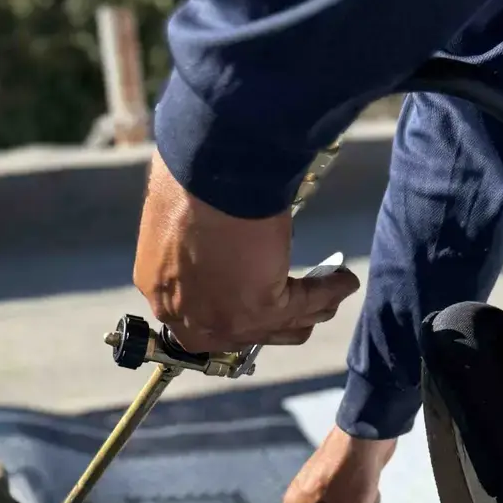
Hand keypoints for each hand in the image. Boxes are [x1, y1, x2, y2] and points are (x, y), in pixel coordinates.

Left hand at [134, 150, 359, 354]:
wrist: (208, 168)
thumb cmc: (188, 176)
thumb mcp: (179, 218)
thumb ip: (193, 246)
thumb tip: (217, 243)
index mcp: (159, 288)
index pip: (200, 319)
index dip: (233, 312)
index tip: (256, 297)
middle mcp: (186, 316)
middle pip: (242, 334)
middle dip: (275, 321)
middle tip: (297, 304)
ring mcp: (223, 320)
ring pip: (280, 327)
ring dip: (309, 310)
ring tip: (327, 296)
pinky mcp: (261, 308)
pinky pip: (307, 304)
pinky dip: (329, 291)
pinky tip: (344, 281)